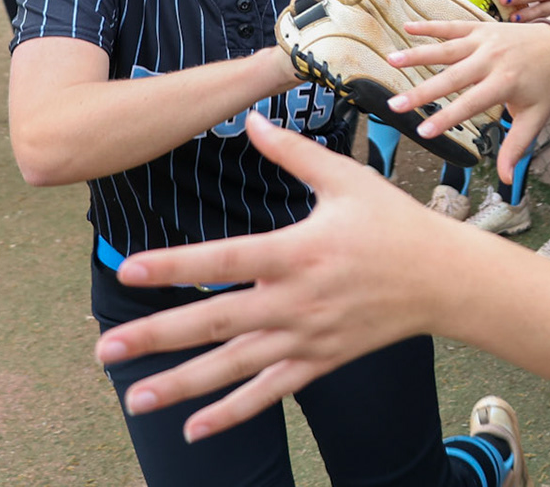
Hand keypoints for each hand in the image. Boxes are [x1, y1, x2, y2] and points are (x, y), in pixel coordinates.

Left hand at [95, 118, 465, 438]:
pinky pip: (270, 392)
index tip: (129, 270)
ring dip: (182, 385)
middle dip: (157, 337)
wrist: (444, 279)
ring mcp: (307, 337)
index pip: (224, 260)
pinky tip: (194, 429)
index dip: (174, 266)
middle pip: (216, 322)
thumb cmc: (394, 221)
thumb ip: (294, 153)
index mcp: (297, 251)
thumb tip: (253, 120)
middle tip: (105, 351)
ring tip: (134, 398)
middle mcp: (296, 301)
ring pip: (235, 367)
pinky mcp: (320, 361)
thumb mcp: (346, 178)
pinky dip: (232, 412)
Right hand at [385, 18, 549, 182]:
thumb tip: (505, 181)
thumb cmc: (547, 84)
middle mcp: (492, 59)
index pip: (470, 104)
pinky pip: (452, 25)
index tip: (423, 132)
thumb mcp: (535, 117)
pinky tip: (407, 28)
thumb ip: (516, 147)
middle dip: (421, 92)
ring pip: (446, 49)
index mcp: (506, 83)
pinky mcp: (481, 27)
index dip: (447, 119)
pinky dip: (430, 26)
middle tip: (394, 106)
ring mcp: (485, 40)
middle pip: (451, 78)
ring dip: (417, 54)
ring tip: (391, 60)